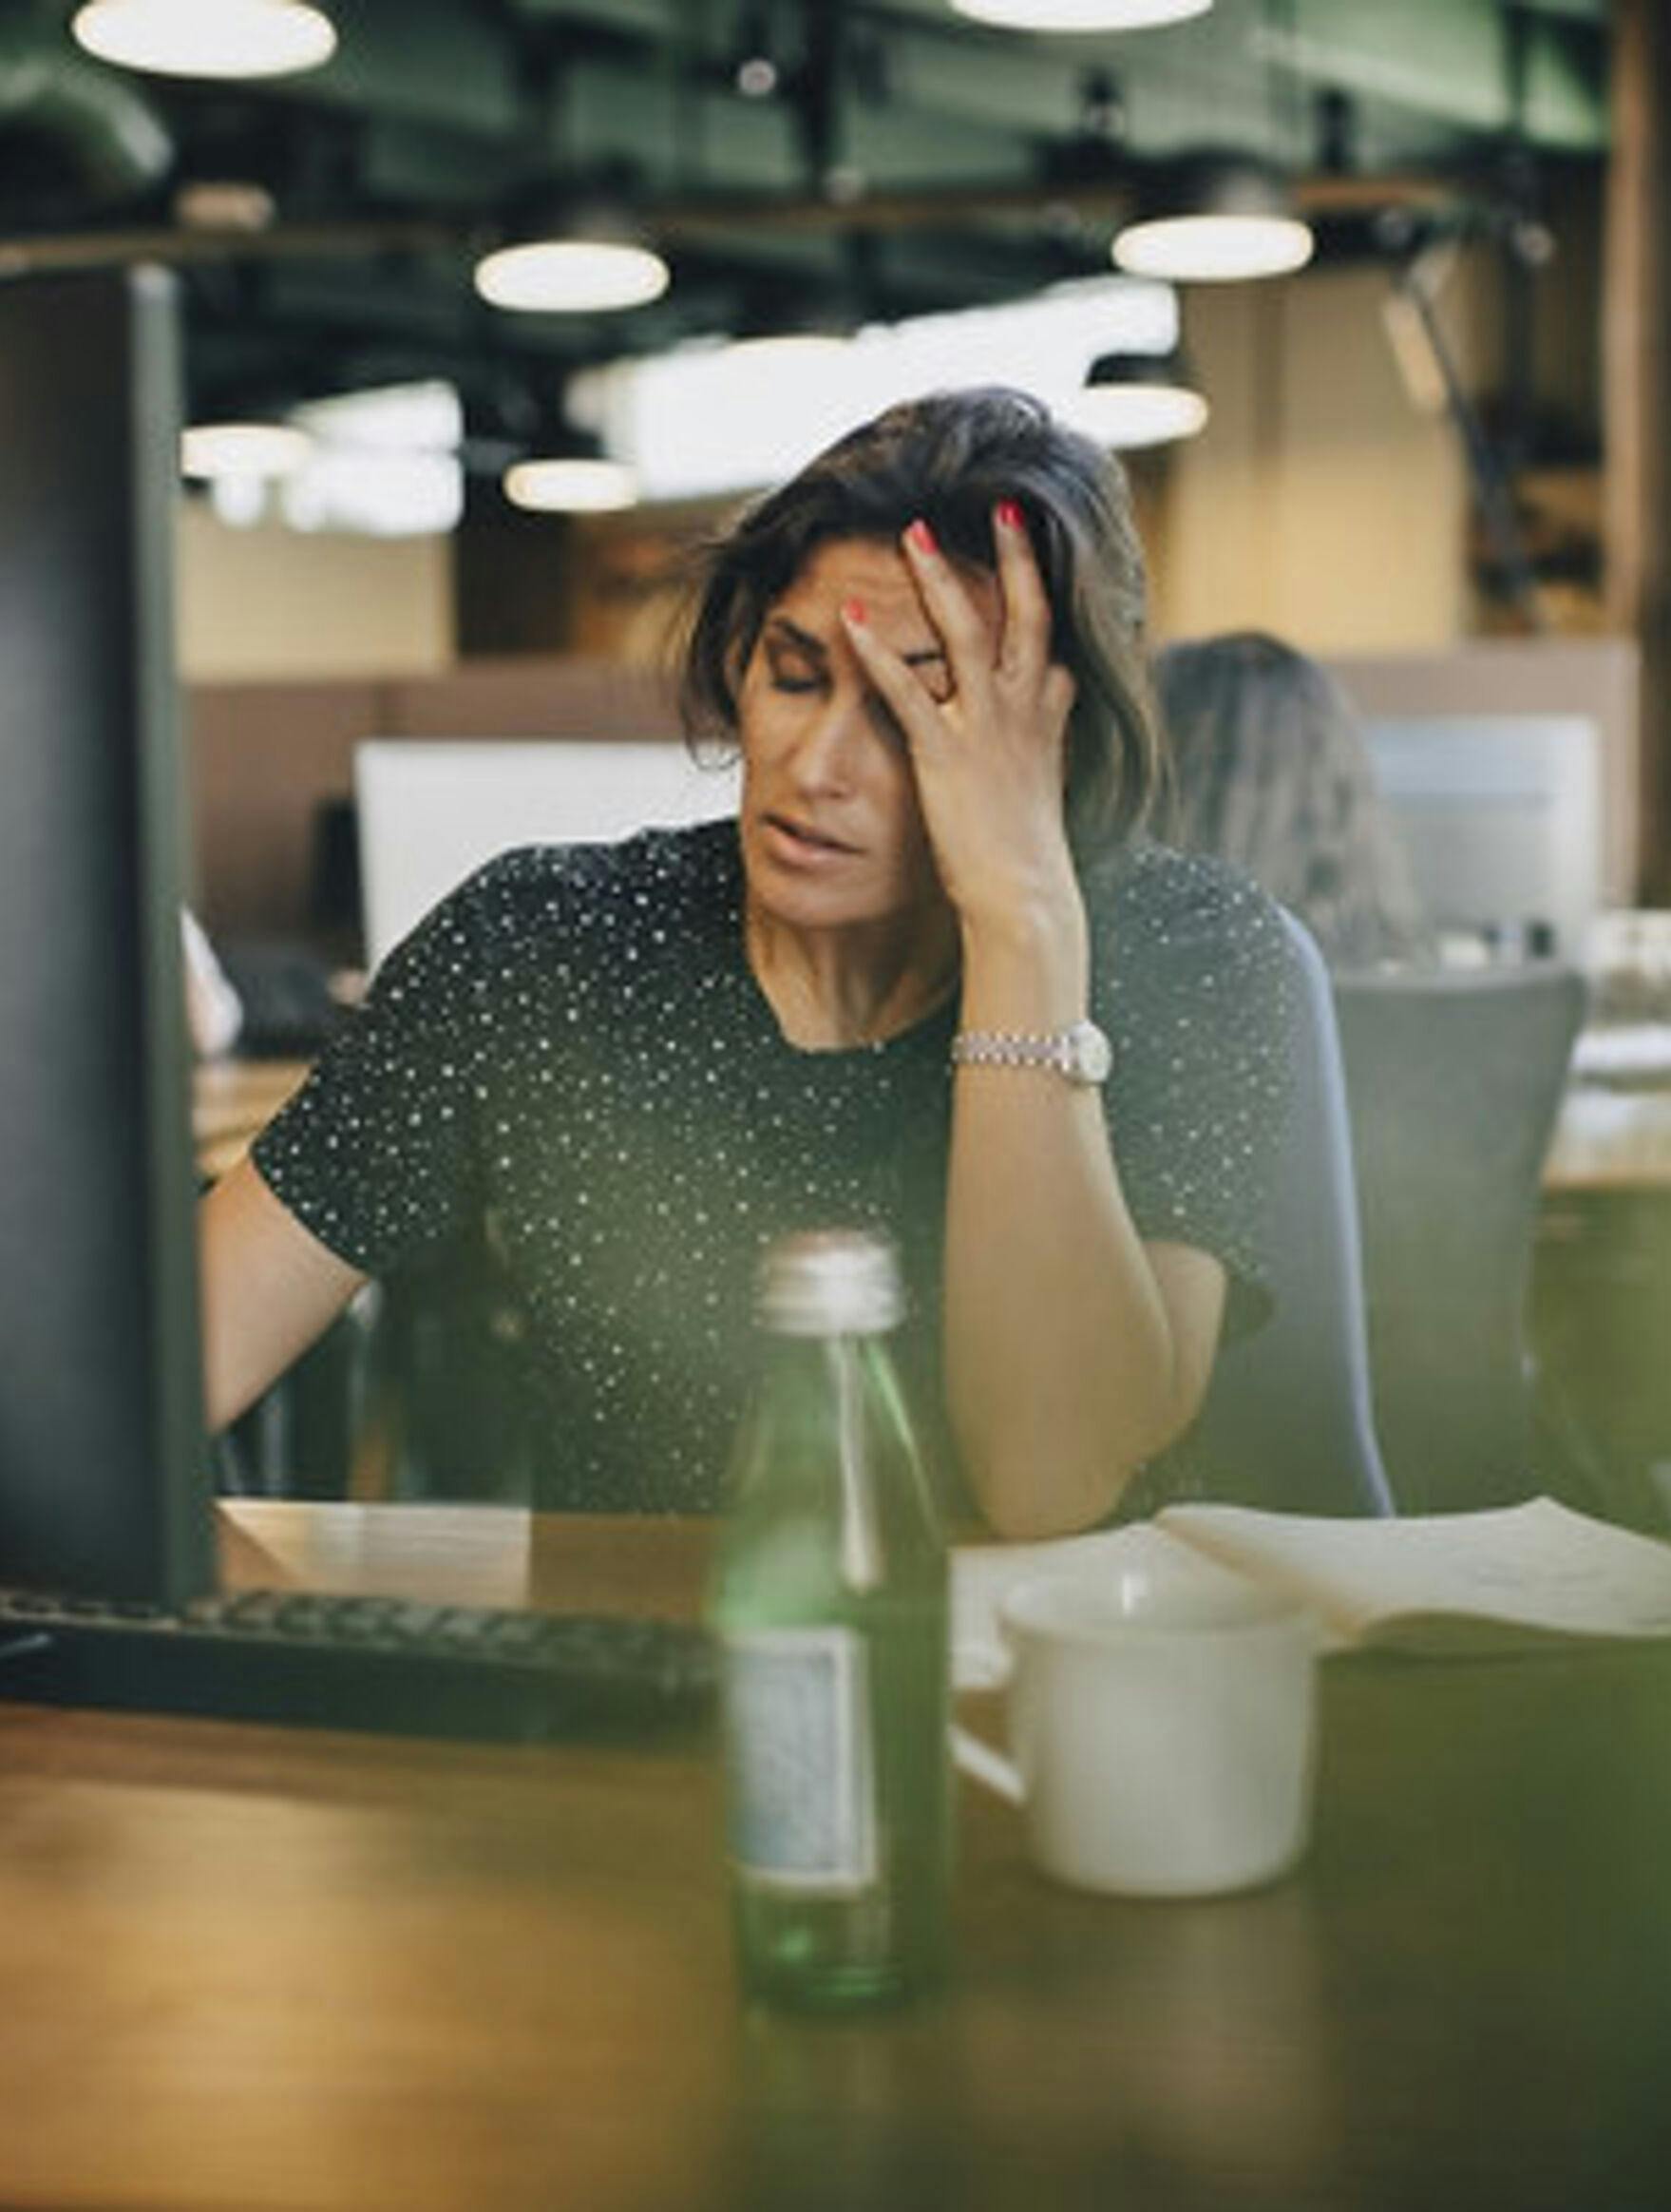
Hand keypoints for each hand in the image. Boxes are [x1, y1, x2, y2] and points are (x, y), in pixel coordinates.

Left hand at [840, 503, 1080, 942]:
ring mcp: (987, 728)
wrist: (1026, 896)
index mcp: (1049, 717)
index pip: (1054, 641)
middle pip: (1027, 614)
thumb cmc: (1027, 854)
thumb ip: (1042, 743)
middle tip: (1003, 505)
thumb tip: (1048, 719)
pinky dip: (876, 651)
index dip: (1045, 589)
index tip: (1033, 542)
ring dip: (939, 578)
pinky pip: (906, 690)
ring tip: (913, 532)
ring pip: (967, 632)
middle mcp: (1025, 711)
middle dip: (1015, 556)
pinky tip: (850, 617)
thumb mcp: (1044, 786)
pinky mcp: (945, 754)